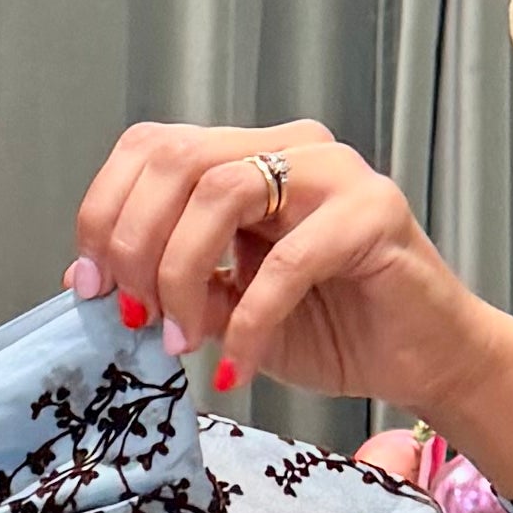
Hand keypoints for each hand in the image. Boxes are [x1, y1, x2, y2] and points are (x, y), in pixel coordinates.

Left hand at [67, 119, 486, 415]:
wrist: (424, 360)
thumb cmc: (336, 328)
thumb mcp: (228, 309)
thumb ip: (175, 284)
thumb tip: (93, 283)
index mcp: (249, 157)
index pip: (152, 148)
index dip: (105, 212)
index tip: (88, 285)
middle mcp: (290, 148)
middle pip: (176, 160)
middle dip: (135, 244)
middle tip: (136, 314)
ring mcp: (335, 174)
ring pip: (220, 191)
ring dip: (182, 274)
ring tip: (183, 339)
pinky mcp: (375, 214)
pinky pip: (288, 261)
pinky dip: (249, 320)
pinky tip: (237, 365)